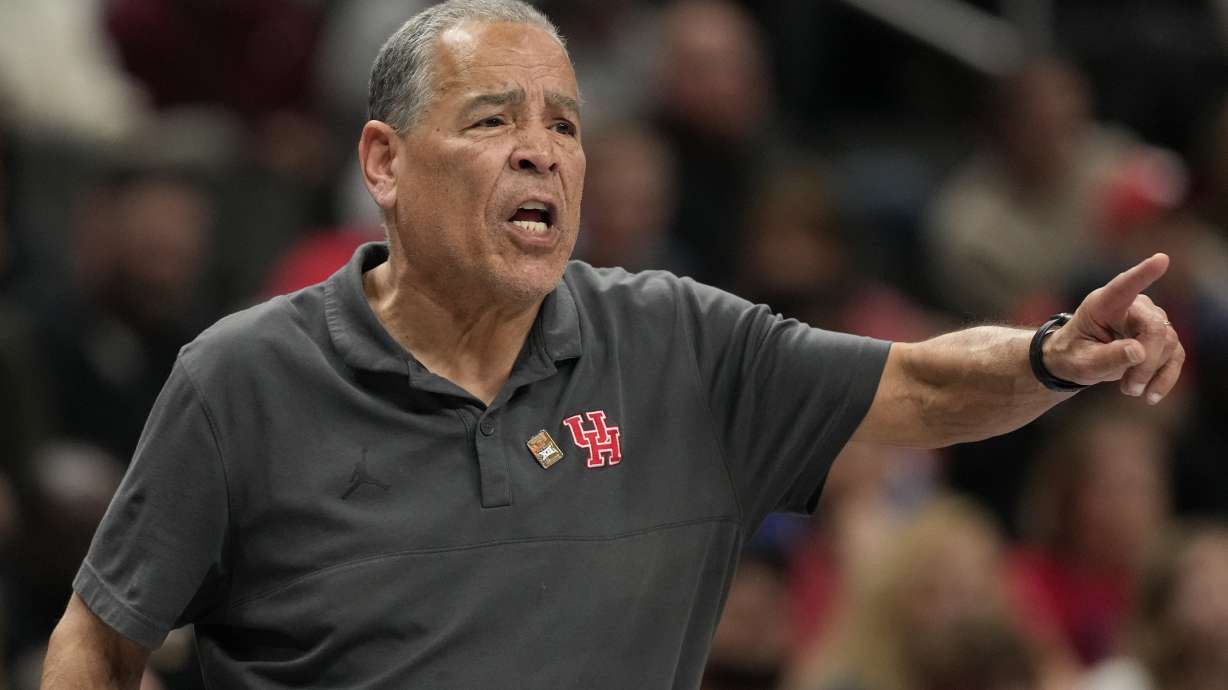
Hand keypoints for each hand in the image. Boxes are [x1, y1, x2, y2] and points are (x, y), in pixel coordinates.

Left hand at [1042, 253, 1183, 403]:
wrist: (1077, 360)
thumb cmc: (1073, 355)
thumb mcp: (1081, 362)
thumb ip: (1106, 357)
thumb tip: (1139, 351)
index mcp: (1103, 304)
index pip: (1124, 286)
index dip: (1143, 274)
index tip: (1161, 259)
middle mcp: (1132, 306)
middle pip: (1155, 329)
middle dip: (1146, 362)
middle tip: (1129, 388)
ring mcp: (1150, 319)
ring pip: (1168, 344)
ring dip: (1151, 373)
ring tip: (1129, 390)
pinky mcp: (1162, 337)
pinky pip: (1176, 356)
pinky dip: (1166, 378)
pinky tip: (1151, 396)